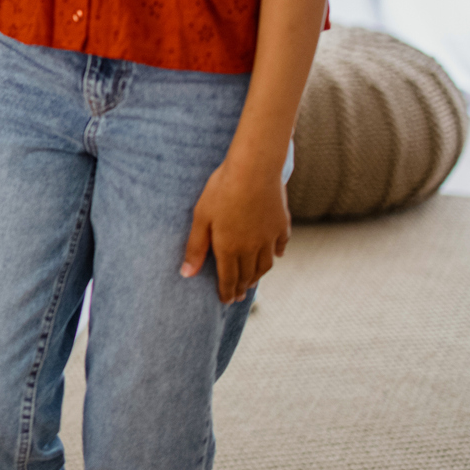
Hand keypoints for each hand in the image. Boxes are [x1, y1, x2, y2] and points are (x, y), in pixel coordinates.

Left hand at [180, 155, 291, 302]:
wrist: (254, 169)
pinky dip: (276, 254)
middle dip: (241, 287)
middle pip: (247, 275)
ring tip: (252, 280)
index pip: (228, 279)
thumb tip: (186, 274)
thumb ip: (195, 247)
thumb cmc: (221, 190)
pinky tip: (275, 255)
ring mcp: (269, 237)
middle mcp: (252, 248)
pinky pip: (280, 246)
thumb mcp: (201, 217)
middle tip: (238, 295)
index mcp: (230, 248)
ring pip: (265, 265)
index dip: (226, 292)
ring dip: (258, 275)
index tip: (226, 301)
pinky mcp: (282, 225)